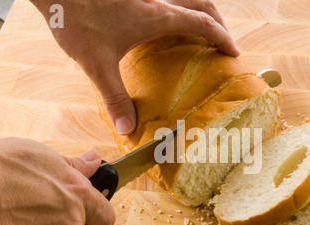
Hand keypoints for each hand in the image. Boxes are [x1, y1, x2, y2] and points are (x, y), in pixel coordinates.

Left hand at [30, 0, 239, 134]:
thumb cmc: (76, 18)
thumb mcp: (97, 63)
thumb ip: (115, 97)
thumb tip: (127, 127)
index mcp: (157, 17)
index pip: (203, 23)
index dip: (222, 38)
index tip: (233, 52)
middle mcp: (157, 1)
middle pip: (202, 4)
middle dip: (217, 23)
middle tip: (222, 43)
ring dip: (200, 13)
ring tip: (203, 34)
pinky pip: (168, 1)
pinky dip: (179, 11)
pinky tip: (166, 28)